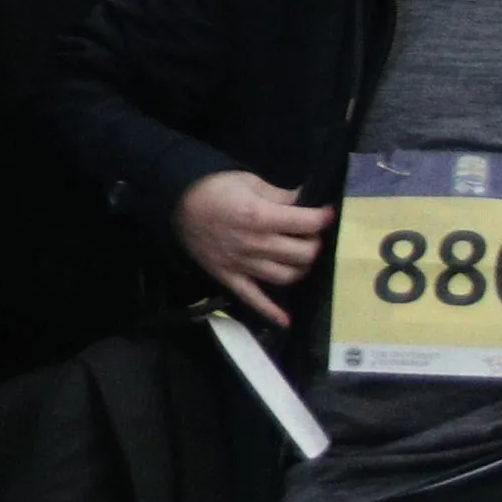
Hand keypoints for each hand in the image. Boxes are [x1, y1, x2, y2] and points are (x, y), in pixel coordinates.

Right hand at [177, 167, 327, 328]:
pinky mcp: (229, 277)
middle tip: (309, 235)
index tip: (327, 213)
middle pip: (303, 254)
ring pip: (287, 277)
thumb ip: (280, 195)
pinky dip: (270, 312)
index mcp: (259, 216)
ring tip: (298, 257)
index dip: (323, 217)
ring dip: (300, 268)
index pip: (307, 223)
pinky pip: (252, 299)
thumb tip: (306, 203)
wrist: (174, 202)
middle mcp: (255, 244)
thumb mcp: (249, 181)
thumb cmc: (214, 187)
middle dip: (314, 243)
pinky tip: (286, 320)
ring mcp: (242, 264)